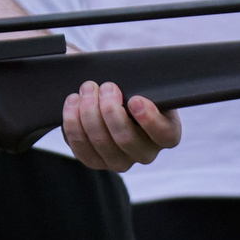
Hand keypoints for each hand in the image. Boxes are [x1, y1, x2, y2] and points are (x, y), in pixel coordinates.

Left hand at [62, 80, 180, 171]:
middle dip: (110, 109)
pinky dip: (73, 123)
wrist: (110, 95)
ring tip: (86, 90)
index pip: (165, 135)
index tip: (134, 99)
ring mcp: (120, 161)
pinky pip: (81, 148)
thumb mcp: (146, 83)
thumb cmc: (133, 87)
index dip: (150, 120)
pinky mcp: (96, 162)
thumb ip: (146, 82)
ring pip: (101, 142)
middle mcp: (145, 152)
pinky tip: (73, 103)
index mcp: (166, 132)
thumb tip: (130, 78)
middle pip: (126, 139)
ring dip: (89, 112)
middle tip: (105, 86)